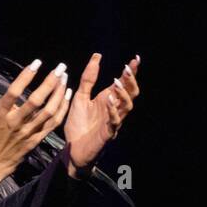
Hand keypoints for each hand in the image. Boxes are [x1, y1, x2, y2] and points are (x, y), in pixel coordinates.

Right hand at [0, 60, 71, 186]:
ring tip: (64, 77)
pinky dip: (62, 108)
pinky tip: (68, 94)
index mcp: (0, 115)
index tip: (37, 63)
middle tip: (60, 67)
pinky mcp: (38, 138)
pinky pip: (54, 122)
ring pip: (48, 111)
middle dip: (49, 83)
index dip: (25, 77)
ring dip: (59, 93)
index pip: (14, 93)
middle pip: (35, 101)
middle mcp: (16, 123)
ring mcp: (29, 131)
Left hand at [63, 53, 139, 174]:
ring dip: (124, 94)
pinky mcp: (107, 134)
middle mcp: (114, 110)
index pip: (124, 84)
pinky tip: (109, 101)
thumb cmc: (78, 124)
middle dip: (131, 81)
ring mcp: (113, 122)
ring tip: (116, 83)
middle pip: (131, 94)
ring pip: (127, 106)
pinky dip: (113, 110)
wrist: (71, 149)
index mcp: (108, 100)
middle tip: (127, 68)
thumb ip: (88, 79)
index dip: (130, 72)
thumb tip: (97, 56)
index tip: (135, 59)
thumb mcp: (80, 97)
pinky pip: (115, 122)